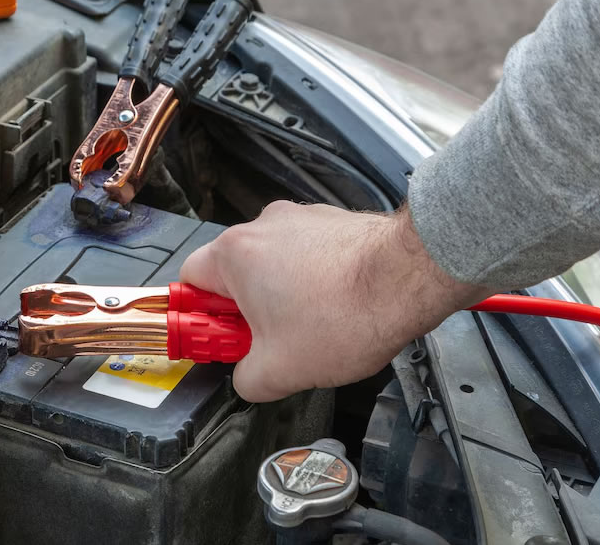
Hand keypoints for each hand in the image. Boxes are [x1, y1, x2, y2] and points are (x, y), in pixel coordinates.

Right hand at [180, 201, 490, 401]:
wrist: (410, 279)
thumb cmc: (348, 313)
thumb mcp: (279, 372)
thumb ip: (246, 380)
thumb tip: (247, 378)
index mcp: (235, 255)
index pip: (189, 280)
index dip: (198, 315)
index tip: (213, 336)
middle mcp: (263, 227)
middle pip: (233, 272)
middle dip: (245, 310)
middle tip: (264, 342)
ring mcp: (300, 220)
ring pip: (272, 264)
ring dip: (281, 295)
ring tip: (309, 328)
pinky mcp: (332, 223)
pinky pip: (306, 255)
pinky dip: (312, 281)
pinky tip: (334, 309)